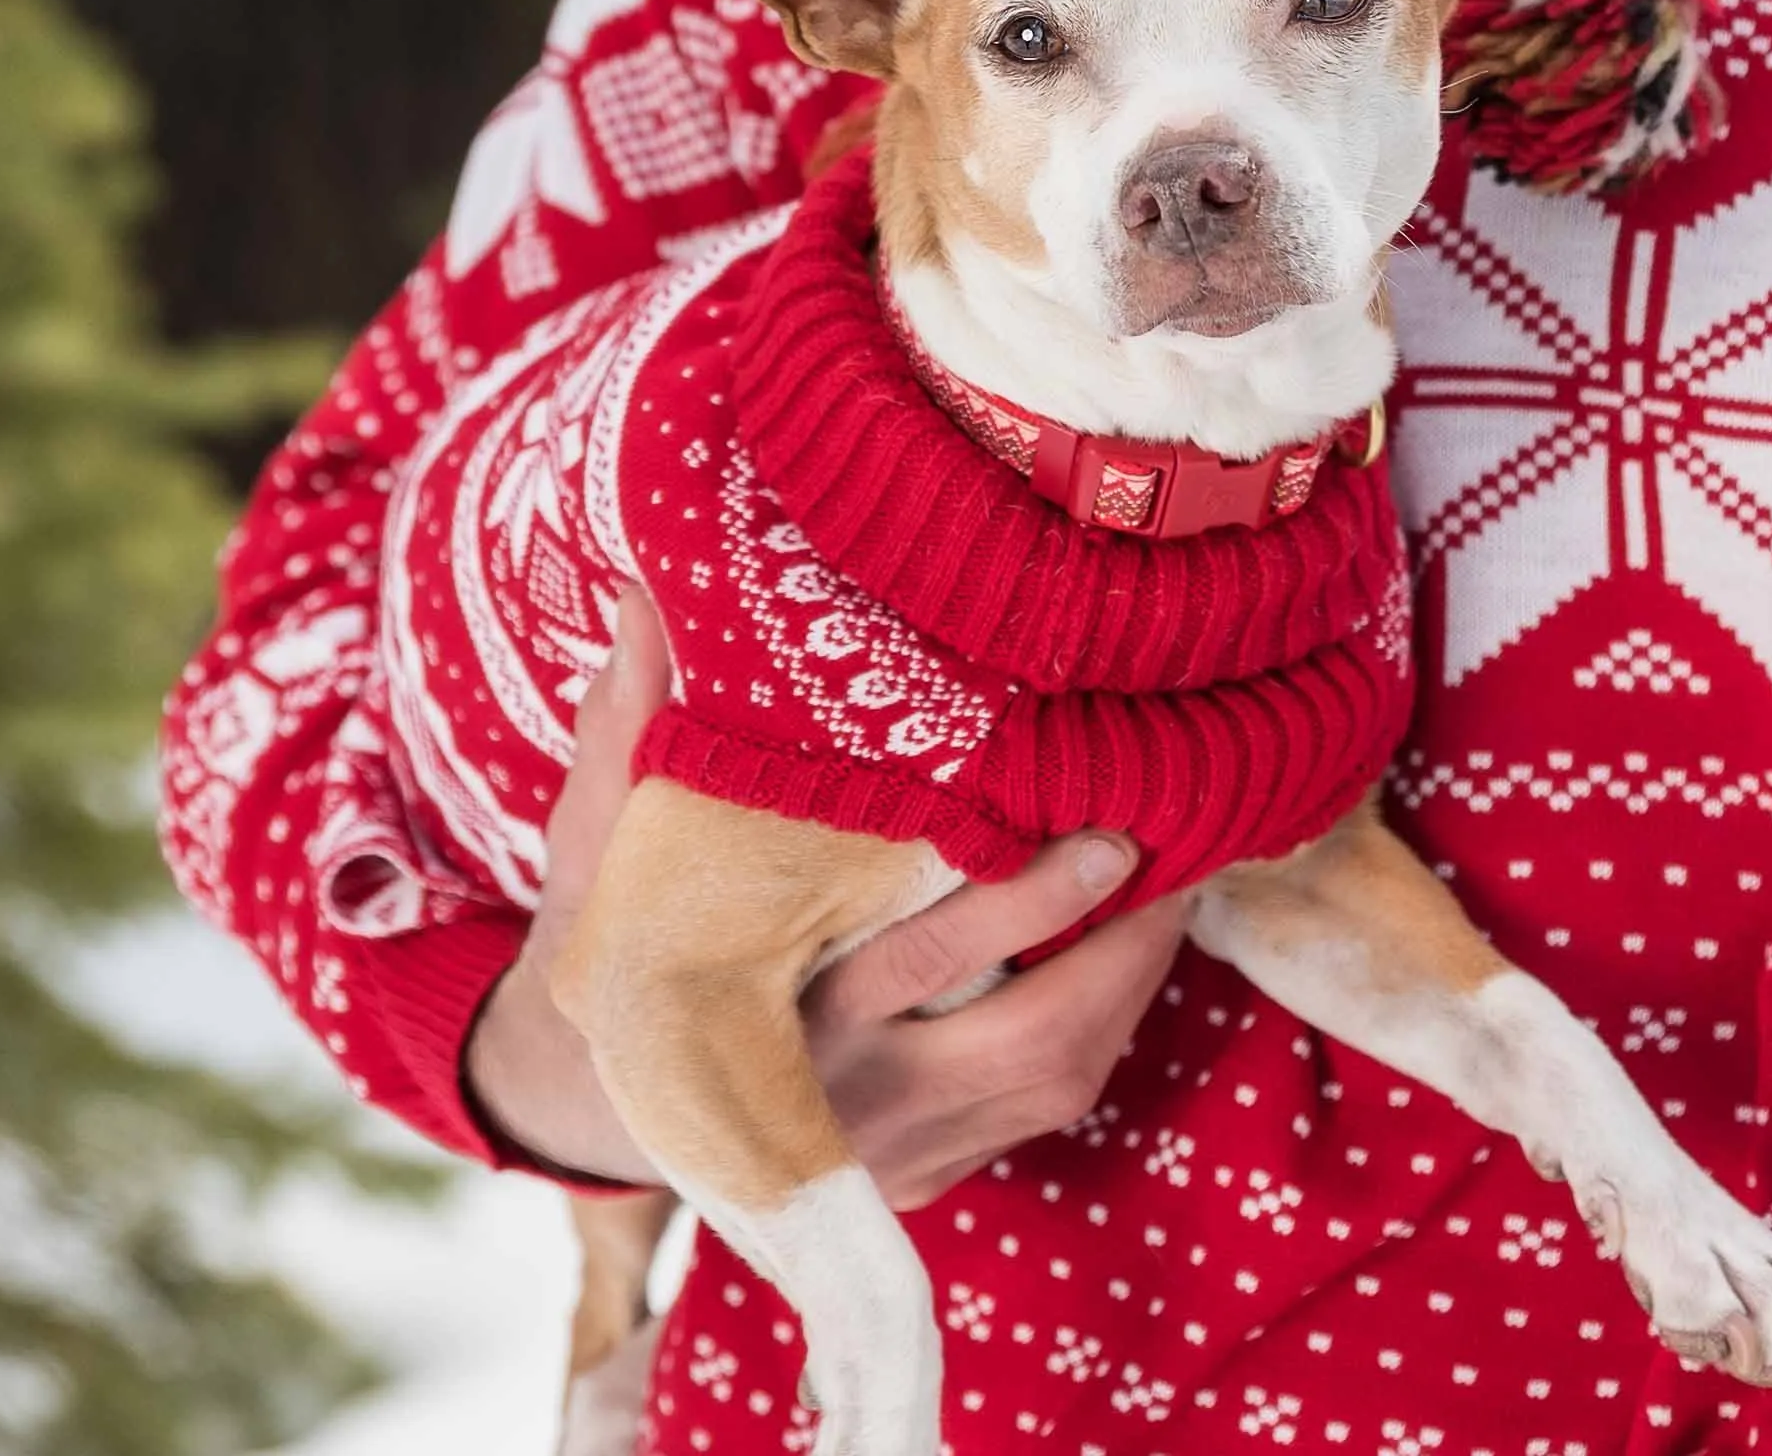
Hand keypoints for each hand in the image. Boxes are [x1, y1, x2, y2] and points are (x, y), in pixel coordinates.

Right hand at [461, 589, 1189, 1204]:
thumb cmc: (610, 941)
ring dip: (1129, 986)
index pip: (926, 955)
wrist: (586, 1096)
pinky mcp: (921, 1175)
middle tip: (1185, 850)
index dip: (1028, 896)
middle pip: (1029, 1041)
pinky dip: (1101, 1025)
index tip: (1109, 833)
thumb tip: (650, 596)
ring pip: (1053, 1080)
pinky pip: (1042, 1108)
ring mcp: (891, 1153)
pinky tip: (1130, 950)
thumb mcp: (598, 839)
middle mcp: (846, 1100)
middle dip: (1122, 953)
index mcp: (772, 1015)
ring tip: (1178, 883)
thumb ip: (629, 725)